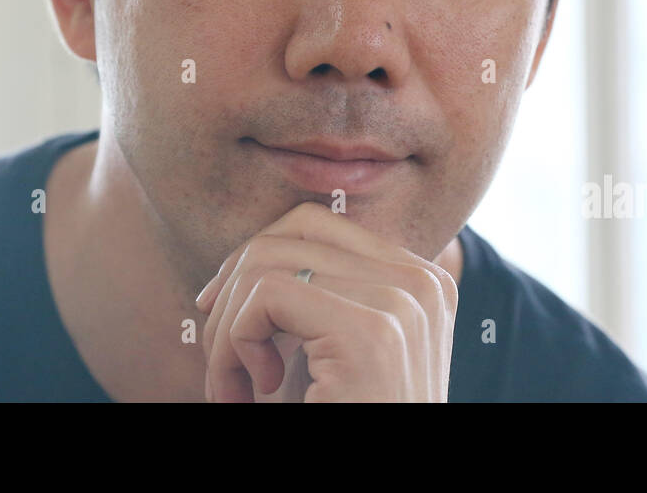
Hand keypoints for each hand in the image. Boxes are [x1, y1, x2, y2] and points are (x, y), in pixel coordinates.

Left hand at [194, 202, 457, 401]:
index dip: (256, 261)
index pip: (317, 223)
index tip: (228, 323)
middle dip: (235, 287)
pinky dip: (232, 345)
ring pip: (267, 261)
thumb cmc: (347, 424)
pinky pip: (264, 295)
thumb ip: (314, 297)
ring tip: (235, 386)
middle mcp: (422, 280)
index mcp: (422, 280)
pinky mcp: (370, 332)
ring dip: (226, 328)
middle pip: (291, 230)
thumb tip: (244, 253)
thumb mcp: (331, 355)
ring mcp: (402, 301)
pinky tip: (255, 392)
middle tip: (223, 358)